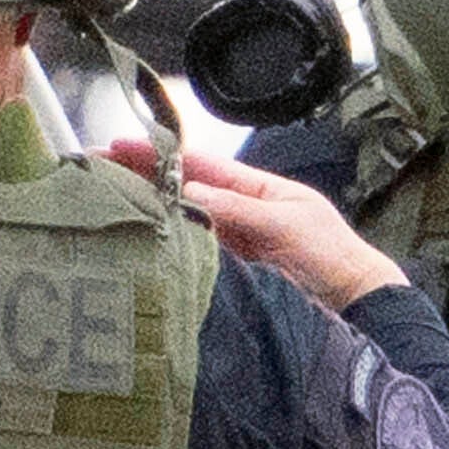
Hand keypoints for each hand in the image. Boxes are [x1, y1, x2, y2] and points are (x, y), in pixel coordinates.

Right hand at [107, 138, 407, 310]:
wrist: (354, 302)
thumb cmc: (332, 254)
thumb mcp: (287, 222)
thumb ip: (237, 208)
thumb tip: (189, 192)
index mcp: (252, 188)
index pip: (195, 165)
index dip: (155, 154)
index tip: (117, 146)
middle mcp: (235, 212)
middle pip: (178, 191)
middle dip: (137, 180)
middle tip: (93, 176)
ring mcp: (230, 244)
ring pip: (180, 224)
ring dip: (144, 215)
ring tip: (105, 209)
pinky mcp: (229, 275)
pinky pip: (191, 258)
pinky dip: (166, 251)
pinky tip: (138, 248)